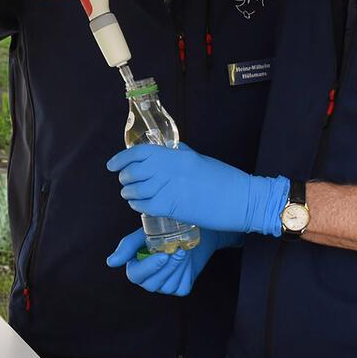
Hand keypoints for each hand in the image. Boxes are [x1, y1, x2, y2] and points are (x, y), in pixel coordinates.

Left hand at [106, 143, 289, 236]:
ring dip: (129, 193)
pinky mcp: (174, 207)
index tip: (112, 165)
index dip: (121, 158)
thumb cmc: (225, 180)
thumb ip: (181, 155)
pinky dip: (138, 206)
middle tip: (125, 182)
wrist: (244, 200)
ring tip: (130, 195)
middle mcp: (171, 168)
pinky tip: (139, 206)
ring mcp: (171, 188)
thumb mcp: (200, 160)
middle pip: (134, 171)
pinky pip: (146, 206)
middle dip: (125, 178)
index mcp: (177, 155)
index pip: (140, 152)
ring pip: (137, 190)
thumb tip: (167, 150)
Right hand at [106, 227, 241, 296]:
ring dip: (178, 268)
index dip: (149, 267)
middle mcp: (148, 279)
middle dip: (167, 267)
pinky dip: (186, 273)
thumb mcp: (146, 233)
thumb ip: (128, 247)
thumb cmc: (166, 229)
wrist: (193, 230)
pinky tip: (188, 260)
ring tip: (184, 250)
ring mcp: (164, 286)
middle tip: (179, 250)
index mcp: (136, 267)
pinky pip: (181, 287)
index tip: (164, 255)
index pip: (135, 275)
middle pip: (152, 284)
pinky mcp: (180, 288)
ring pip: (168, 286)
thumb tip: (111, 263)